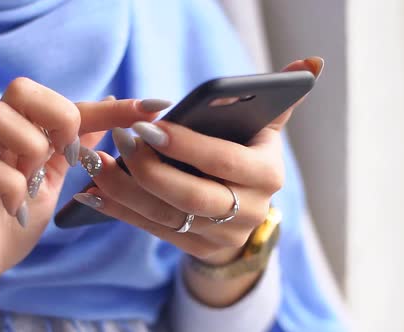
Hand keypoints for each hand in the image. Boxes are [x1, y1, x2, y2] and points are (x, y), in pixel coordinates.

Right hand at [0, 78, 169, 329]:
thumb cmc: (14, 218)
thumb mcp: (54, 181)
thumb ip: (74, 148)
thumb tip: (107, 116)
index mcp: (29, 135)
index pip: (73, 108)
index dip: (113, 109)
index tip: (154, 108)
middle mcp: (3, 139)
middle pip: (21, 88)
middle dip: (57, 114)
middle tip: (67, 152)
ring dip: (30, 146)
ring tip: (36, 178)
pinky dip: (13, 190)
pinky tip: (19, 210)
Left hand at [73, 58, 324, 305]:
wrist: (246, 213)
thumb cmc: (247, 157)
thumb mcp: (265, 131)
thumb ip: (279, 101)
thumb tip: (310, 63)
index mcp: (266, 176)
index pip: (224, 161)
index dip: (186, 145)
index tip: (148, 125)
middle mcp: (248, 212)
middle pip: (191, 196)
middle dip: (150, 168)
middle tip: (120, 139)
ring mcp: (221, 236)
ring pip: (166, 216)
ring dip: (125, 189)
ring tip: (96, 162)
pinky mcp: (195, 247)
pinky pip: (152, 230)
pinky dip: (121, 211)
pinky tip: (94, 192)